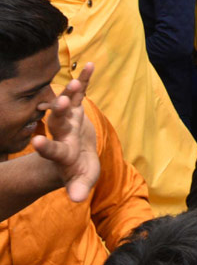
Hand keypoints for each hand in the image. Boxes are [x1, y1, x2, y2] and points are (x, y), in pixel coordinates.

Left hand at [31, 63, 98, 202]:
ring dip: (70, 93)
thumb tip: (77, 199)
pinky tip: (90, 65)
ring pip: (66, 105)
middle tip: (57, 103)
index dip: (46, 147)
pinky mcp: (77, 109)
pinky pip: (80, 93)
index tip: (37, 142)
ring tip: (75, 83)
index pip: (52, 151)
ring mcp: (68, 120)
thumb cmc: (78, 171)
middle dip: (57, 113)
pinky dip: (84, 80)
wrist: (73, 155)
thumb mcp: (82, 180)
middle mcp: (61, 135)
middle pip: (56, 123)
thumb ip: (79, 187)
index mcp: (62, 154)